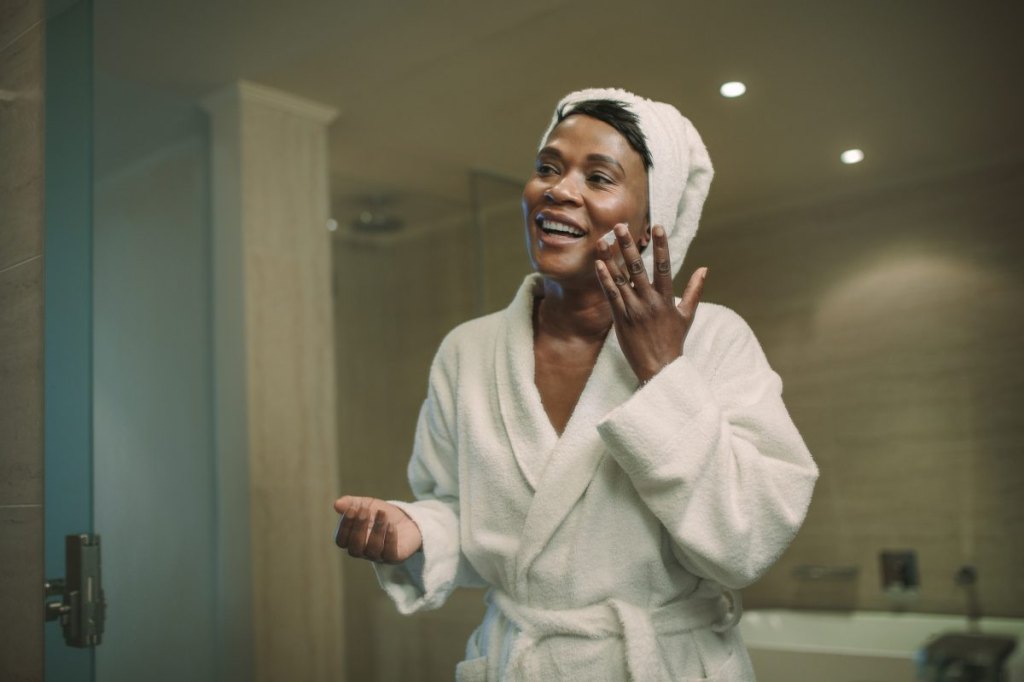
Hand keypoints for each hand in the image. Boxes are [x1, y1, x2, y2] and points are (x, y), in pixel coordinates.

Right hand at [333, 495, 422, 563]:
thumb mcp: (366, 504)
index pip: (341, 541)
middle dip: (358, 528)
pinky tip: (391, 525)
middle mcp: (363, 552)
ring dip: (376, 530)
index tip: (352, 509)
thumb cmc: (382, 514)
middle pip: (355, 548)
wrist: (408, 519)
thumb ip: (351, 503)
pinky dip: (389, 538)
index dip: (344, 526)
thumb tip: (336, 504)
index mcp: (352, 541)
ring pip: (373, 550)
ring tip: (382, 514)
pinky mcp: (395, 558)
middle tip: (364, 510)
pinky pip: (390, 553)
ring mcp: (379, 556)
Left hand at [594, 223, 706, 382]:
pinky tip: (598, 265)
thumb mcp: (687, 315)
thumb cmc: (673, 341)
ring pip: (621, 279)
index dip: (661, 246)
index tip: (657, 227)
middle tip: (619, 226)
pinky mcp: (621, 319)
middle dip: (628, 246)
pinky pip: (611, 296)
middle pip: (638, 268)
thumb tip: (704, 269)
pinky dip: (605, 280)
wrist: (660, 368)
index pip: (664, 266)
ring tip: (602, 241)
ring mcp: (634, 310)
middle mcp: (650, 301)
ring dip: (610, 259)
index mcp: (666, 299)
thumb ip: (694, 290)